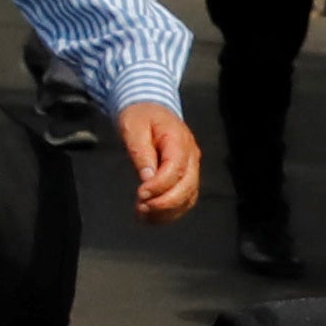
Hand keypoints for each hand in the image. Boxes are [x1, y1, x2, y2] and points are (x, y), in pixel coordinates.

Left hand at [119, 104, 200, 220]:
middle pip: (187, 187)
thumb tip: (147, 178)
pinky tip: (152, 216)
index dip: (159, 186)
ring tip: (143, 215)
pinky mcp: (186, 177)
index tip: (140, 194)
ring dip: (167, 212)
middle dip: (164, 203)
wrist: (150, 108)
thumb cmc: (141, 116)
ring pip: (188, 197)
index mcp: (179, 140)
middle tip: (141, 208)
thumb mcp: (134, 128)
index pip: (176, 169)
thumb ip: (141, 152)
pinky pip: (185, 199)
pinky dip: (170, 212)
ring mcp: (191, 167)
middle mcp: (191, 156)